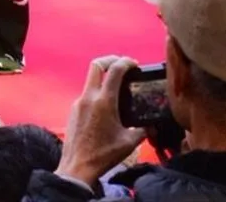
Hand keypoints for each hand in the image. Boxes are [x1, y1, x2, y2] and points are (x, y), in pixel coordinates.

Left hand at [55, 56, 146, 186]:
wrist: (78, 165)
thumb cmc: (104, 154)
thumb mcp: (129, 142)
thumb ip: (142, 130)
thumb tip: (151, 126)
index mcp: (104, 101)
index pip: (114, 71)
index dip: (125, 62)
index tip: (135, 63)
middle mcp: (89, 97)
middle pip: (96, 65)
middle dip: (110, 60)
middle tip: (123, 64)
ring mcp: (78, 102)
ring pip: (90, 80)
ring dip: (104, 77)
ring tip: (119, 86)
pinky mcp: (74, 109)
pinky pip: (87, 94)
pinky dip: (98, 92)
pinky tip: (108, 104)